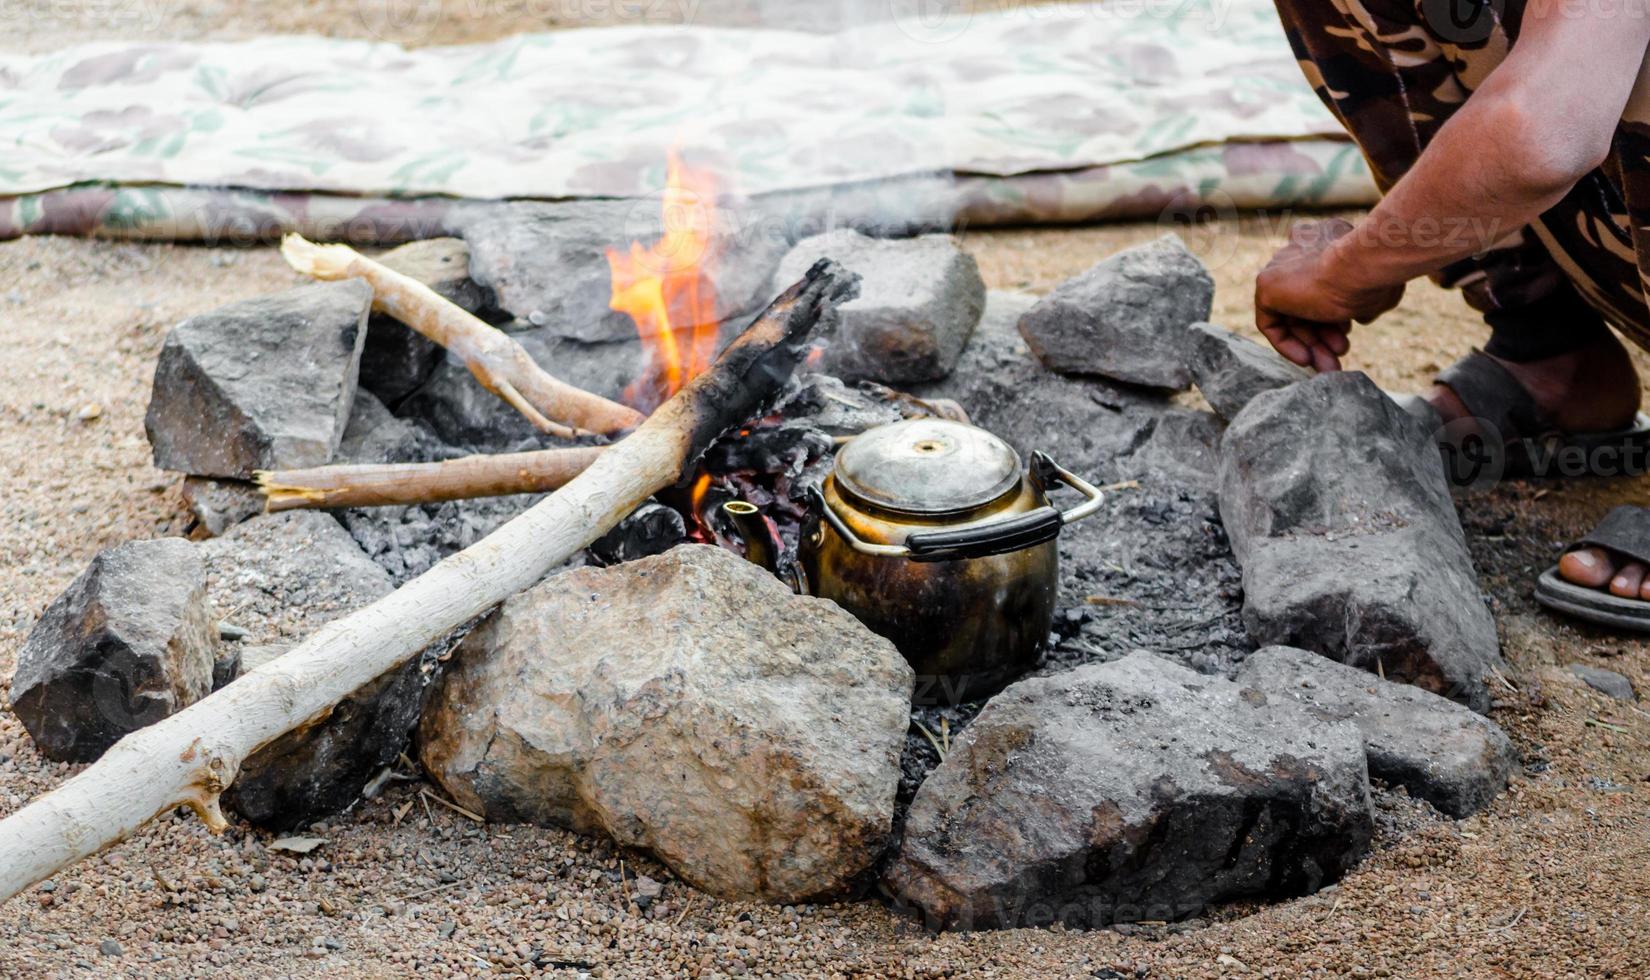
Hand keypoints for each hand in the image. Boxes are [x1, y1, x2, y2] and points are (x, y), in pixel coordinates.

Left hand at [1255, 218, 1404, 371]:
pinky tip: (1307, 359)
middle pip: (1307, 302)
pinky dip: (1287, 345)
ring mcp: (1281, 266)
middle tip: (1339, 355)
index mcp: (1328, 240)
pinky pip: (1271, 323)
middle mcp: (1300, 248)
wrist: (1364, 265)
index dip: (1336, 316)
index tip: (1348, 334)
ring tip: (1330, 367)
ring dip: (1311, 346)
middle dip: (1324, 336)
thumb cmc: (1380, 276)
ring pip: (1292, 315)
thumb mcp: (1379, 289)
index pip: (1323, 283)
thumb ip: (1365, 298)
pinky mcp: (1267, 284)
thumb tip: (1360, 315)